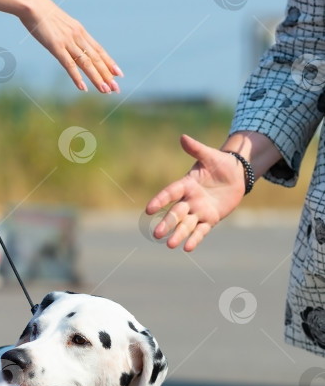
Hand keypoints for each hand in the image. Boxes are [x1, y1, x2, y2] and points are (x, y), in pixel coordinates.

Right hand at [19, 0, 121, 93]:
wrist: (32, 5)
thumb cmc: (44, 15)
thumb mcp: (61, 25)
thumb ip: (69, 36)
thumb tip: (73, 45)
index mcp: (80, 31)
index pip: (99, 50)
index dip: (110, 62)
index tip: (119, 74)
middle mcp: (77, 36)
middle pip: (96, 58)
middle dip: (107, 75)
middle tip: (116, 88)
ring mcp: (67, 42)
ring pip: (86, 63)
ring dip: (96, 78)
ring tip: (105, 90)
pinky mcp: (56, 46)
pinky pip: (69, 64)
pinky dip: (77, 77)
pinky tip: (83, 88)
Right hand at [145, 134, 245, 251]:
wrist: (236, 175)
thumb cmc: (221, 163)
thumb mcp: (210, 155)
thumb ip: (196, 149)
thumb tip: (183, 138)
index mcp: (187, 184)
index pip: (171, 193)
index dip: (160, 200)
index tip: (149, 209)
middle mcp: (190, 200)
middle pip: (176, 213)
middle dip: (167, 223)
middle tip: (156, 233)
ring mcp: (199, 211)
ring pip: (186, 225)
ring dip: (178, 234)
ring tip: (169, 245)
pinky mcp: (210, 219)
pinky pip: (201, 230)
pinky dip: (195, 239)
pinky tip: (187, 248)